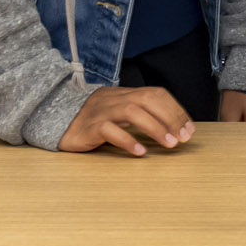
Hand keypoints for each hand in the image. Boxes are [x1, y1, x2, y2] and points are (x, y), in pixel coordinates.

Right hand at [58, 84, 194, 155]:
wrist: (56, 122)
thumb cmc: (93, 122)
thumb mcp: (118, 113)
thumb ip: (139, 115)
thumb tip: (171, 127)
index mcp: (124, 94)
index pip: (156, 94)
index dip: (175, 110)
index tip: (189, 129)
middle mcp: (115, 99)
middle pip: (148, 99)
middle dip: (170, 117)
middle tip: (183, 137)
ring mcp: (101, 111)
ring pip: (132, 112)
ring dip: (155, 128)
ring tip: (169, 144)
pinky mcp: (89, 127)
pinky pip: (110, 130)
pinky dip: (127, 140)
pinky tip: (140, 151)